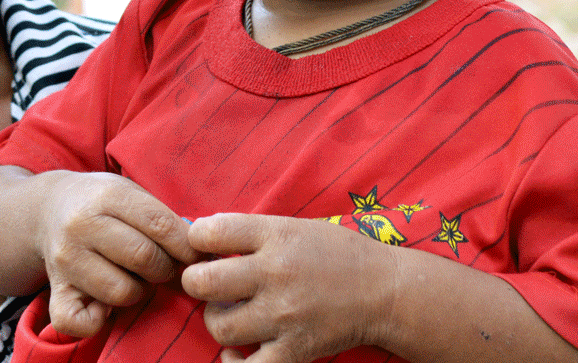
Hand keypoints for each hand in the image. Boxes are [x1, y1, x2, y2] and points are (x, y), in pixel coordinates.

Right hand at [37, 171, 200, 337]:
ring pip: (121, 291)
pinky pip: (77, 321)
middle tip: (164, 266)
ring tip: (135, 278)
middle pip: (143, 258)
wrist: (47, 209)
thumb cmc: (102, 203)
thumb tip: (200, 252)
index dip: (186, 245)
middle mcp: (81, 225)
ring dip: (139, 291)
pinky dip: (97, 321)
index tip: (196, 255)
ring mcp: (65, 260)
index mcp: (107, 196)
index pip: (158, 224)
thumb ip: (161, 217)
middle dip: (165, 268)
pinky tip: (105, 306)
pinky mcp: (55, 289)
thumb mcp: (129, 192)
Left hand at [181, 213, 395, 362]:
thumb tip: (200, 234)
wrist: (383, 290)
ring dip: (215, 320)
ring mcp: (284, 316)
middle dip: (194, 282)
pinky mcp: (295, 350)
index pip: (211, 233)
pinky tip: (236, 351)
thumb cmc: (334, 254)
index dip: (195, 239)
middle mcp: (276, 275)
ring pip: (219, 326)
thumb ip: (248, 231)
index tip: (201, 245)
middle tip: (204, 283)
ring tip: (228, 312)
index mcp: (275, 236)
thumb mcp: (292, 227)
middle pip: (204, 282)